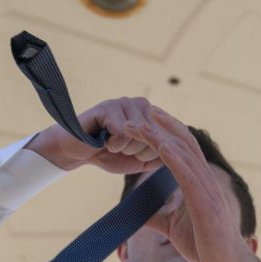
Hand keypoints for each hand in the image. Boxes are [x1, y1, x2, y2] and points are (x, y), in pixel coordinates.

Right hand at [24, 97, 164, 174]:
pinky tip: (102, 140)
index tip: (136, 155)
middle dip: (138, 152)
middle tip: (119, 149)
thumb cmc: (108, 154)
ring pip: (139, 136)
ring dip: (124, 149)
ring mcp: (125, 102)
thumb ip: (160, 154)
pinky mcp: (109, 106)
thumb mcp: (140, 159)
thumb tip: (182, 154)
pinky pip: (122, 133)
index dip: (152, 154)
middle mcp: (141, 104)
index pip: (167, 138)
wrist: (77, 152)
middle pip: (155, 138)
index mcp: (151, 115)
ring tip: (111, 144)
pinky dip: (113, 145)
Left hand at [123, 108, 260, 261]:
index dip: (166, 131)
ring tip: (140, 124)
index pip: (184, 149)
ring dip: (160, 137)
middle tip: (143, 108)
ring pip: (184, 154)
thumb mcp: (173, 228)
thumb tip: (138, 212)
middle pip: (185, 143)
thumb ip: (158, 216)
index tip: (147, 118)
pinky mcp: (206, 204)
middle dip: (163, 124)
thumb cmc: (204, 247)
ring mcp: (208, 191)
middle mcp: (206, 181)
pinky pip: (189, 175)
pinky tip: (159, 146)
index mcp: (199, 183)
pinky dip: (174, 158)